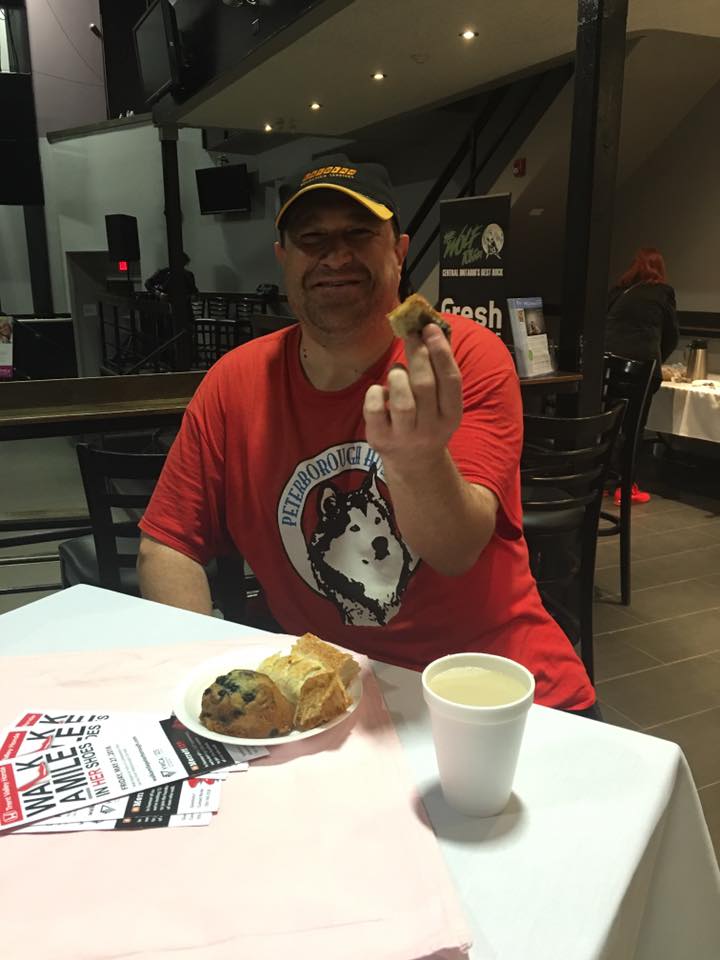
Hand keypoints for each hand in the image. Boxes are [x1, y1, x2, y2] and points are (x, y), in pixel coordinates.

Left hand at [363, 323, 461, 467]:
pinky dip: (374, 393)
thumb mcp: (442, 402)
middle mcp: (431, 428)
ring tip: (397, 371)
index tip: (429, 328)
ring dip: (398, 376)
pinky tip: (379, 390)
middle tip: (410, 335)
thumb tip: (434, 329)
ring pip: (402, 402)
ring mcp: (405, 436)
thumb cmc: (427, 419)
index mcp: (452, 415)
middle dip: (417, 354)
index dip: (440, 351)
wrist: (414, 463)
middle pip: (425, 386)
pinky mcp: (380, 439)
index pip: (451, 379)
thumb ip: (440, 370)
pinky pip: (374, 411)